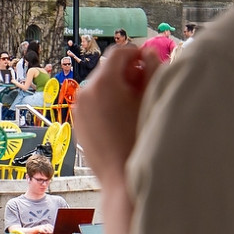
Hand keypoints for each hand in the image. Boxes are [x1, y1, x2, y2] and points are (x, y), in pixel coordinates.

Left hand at [72, 44, 159, 233]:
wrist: (123, 181)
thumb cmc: (142, 141)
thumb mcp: (153, 99)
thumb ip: (153, 69)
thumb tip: (149, 54)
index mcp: (102, 83)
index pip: (119, 52)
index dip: (138, 54)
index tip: (150, 65)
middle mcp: (85, 93)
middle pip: (109, 70)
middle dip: (128, 75)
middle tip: (147, 89)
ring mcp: (79, 110)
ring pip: (101, 88)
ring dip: (119, 91)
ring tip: (136, 109)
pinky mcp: (79, 125)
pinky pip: (95, 105)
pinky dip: (108, 106)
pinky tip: (124, 122)